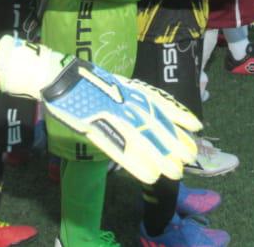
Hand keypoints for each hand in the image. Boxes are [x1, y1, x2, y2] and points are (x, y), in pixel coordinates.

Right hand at [0, 37, 199, 183]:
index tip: (197, 125)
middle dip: (174, 141)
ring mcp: (111, 113)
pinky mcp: (96, 126)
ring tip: (175, 172)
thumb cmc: (81, 81)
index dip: (179, 114)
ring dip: (160, 156)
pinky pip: (119, 149)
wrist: (55, 76)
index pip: (159, 102)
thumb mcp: (111, 85)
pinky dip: (135, 164)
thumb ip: (127, 97)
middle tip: (190, 156)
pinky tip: (148, 176)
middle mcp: (125, 100)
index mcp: (129, 88)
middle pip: (155, 123)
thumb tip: (143, 109)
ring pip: (142, 138)